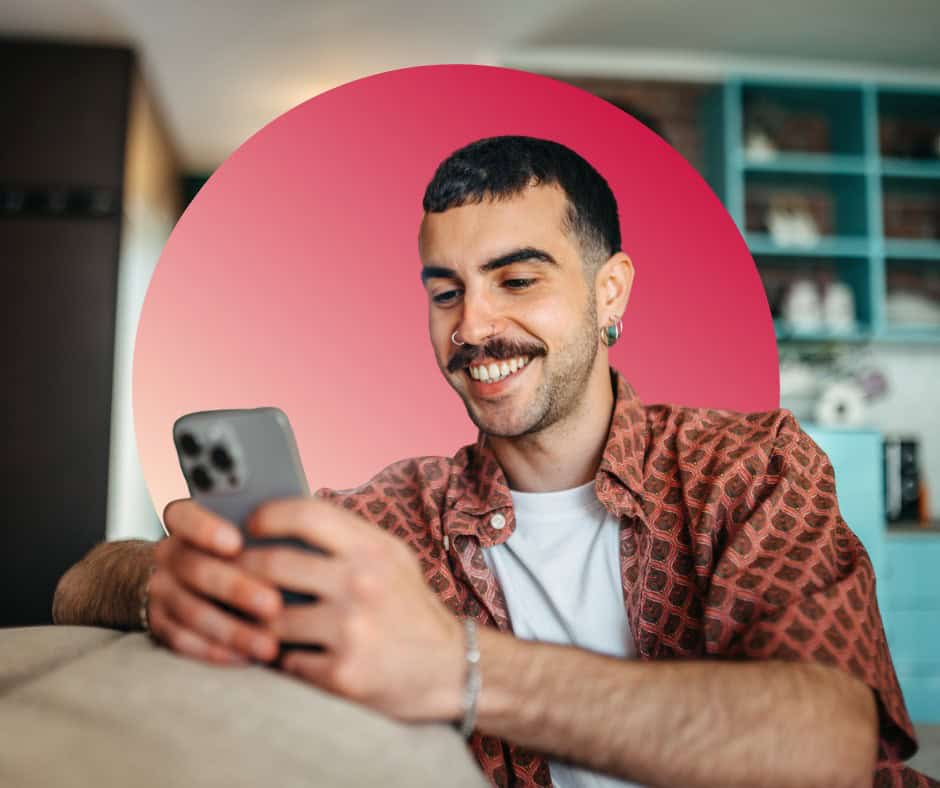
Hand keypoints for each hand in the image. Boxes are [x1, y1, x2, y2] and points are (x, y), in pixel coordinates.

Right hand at [148, 499, 283, 664]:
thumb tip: (310, 527)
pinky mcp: (160, 625)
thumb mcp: (246, 530)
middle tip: (273, 604)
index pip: (182, 515)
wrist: (188, 579)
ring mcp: (162, 591)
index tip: (236, 543)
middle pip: (195, 568)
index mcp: (187, 522)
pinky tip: (248, 658)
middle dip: (236, 588)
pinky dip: (217, 652)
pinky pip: (184, 642)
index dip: (205, 528)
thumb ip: (267, 528)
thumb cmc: (238, 548)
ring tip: (269, 645)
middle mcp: (169, 554)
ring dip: (232, 630)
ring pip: (191, 611)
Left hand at [235, 497, 464, 721]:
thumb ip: (347, 539)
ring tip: (250, 620)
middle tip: (229, 576)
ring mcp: (351, 630)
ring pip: (269, 619)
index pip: (306, 514)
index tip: (249, 526)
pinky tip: (284, 656)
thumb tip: (284, 521)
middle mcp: (362, 584)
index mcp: (372, 549)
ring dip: (253, 622)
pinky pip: (285, 662)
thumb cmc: (411, 610)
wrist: (451, 670)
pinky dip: (279, 659)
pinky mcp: (342, 675)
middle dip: (240, 571)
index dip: (267, 516)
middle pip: (273, 565)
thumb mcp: (392, 559)